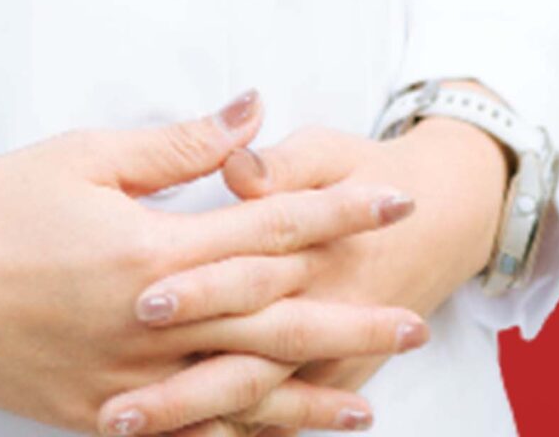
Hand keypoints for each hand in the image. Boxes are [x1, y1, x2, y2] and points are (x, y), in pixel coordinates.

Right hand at [0, 96, 428, 436]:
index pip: (266, 229)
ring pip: (239, 397)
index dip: (335, 214)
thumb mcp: (86, 155)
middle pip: (271, 323)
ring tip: (367, 402)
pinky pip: (185, 436)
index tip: (391, 202)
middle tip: (412, 320)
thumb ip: (178, 144)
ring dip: (309, 399)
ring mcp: (126, 383)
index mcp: (150, 251)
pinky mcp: (98, 419)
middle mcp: (150, 325)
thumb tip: (253, 114)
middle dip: (347, 319)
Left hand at [129, 122, 503, 435]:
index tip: (143, 303)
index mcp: (308, 247)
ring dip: (193, 421)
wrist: (442, 215)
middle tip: (117, 407)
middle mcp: (315, 309)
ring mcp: (326, 356)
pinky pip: (278, 423)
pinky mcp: (331, 379)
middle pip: (244, 356)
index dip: (198, 287)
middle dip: (182, 387)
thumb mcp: (325, 150)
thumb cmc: (364, 170)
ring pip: (255, 402)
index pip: (246, 270)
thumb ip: (279, 164)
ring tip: (122, 428)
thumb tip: (239, 168)